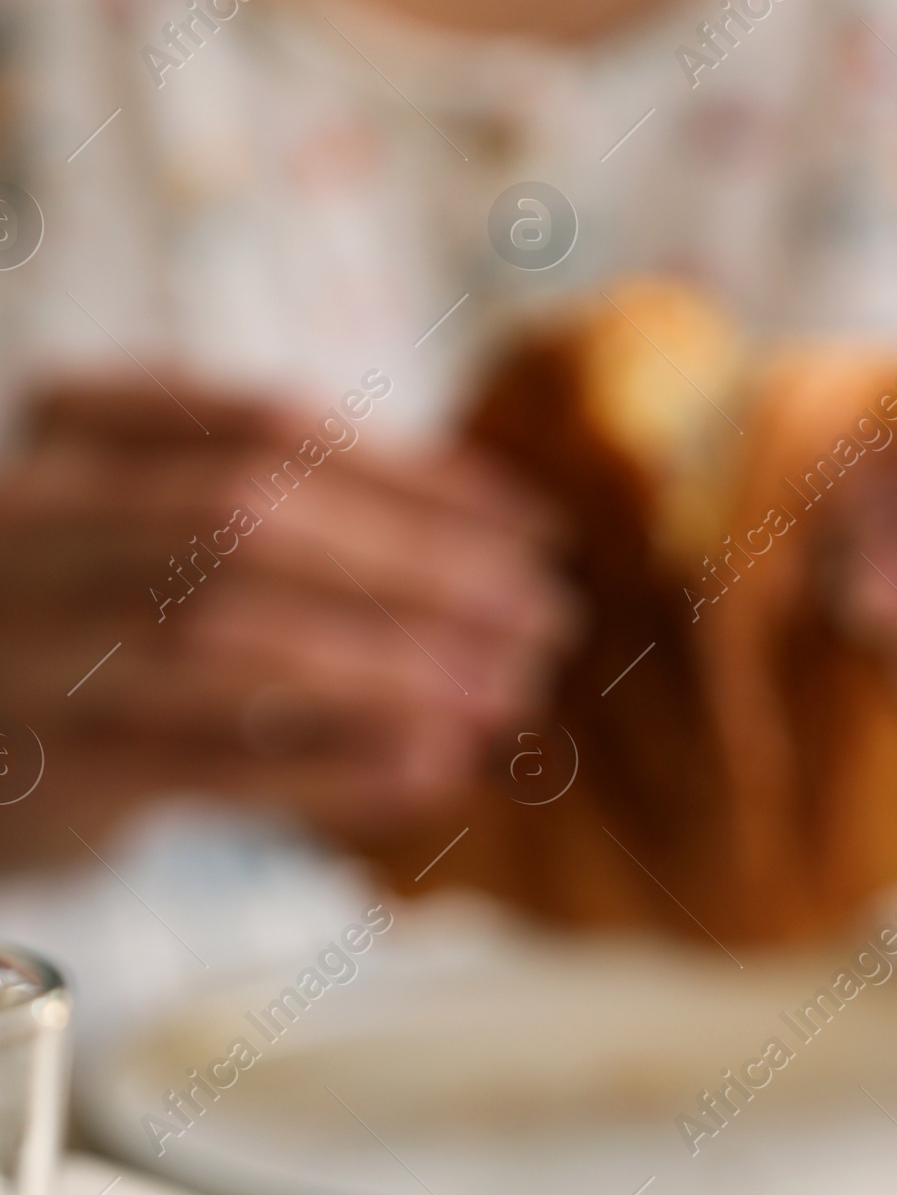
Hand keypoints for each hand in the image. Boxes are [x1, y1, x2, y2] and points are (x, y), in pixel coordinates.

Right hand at [0, 375, 574, 856]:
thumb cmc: (76, 615)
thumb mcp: (148, 528)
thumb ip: (276, 513)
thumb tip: (484, 539)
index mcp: (77, 431)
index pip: (269, 425)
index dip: (418, 476)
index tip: (534, 527)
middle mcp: (41, 522)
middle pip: (253, 519)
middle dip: (420, 568)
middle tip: (547, 619)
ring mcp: (35, 644)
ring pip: (229, 639)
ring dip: (389, 668)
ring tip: (509, 696)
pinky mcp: (53, 767)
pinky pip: (211, 765)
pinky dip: (334, 769)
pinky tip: (437, 768)